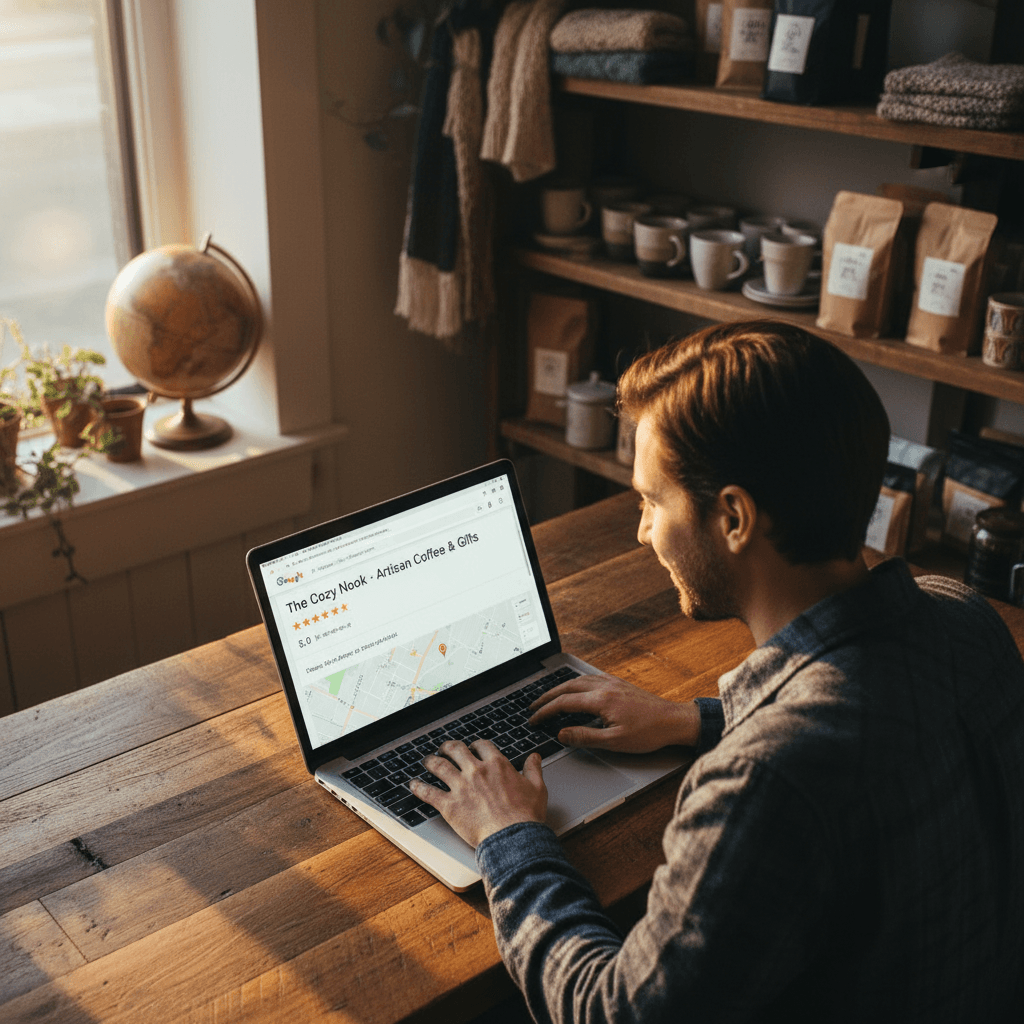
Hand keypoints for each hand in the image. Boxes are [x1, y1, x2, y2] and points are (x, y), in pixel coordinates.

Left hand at [410, 739, 547, 847]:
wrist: (512, 838)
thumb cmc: (526, 816)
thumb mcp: (537, 788)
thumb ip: (533, 769)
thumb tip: (534, 757)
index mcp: (496, 764)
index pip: (481, 745)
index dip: (476, 745)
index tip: (473, 748)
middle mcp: (475, 771)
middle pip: (456, 750)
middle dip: (448, 747)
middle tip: (445, 748)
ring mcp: (460, 787)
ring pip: (439, 766)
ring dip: (431, 761)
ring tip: (427, 761)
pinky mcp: (449, 805)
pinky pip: (428, 793)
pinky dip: (418, 787)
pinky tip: (413, 785)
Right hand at [529, 672, 699, 752]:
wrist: (674, 721)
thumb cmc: (648, 733)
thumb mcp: (614, 742)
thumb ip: (585, 737)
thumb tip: (562, 733)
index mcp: (601, 700)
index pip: (563, 703)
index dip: (545, 711)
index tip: (533, 719)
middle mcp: (604, 687)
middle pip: (567, 687)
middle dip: (547, 696)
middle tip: (533, 706)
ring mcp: (612, 683)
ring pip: (578, 680)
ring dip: (560, 688)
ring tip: (549, 698)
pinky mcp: (620, 684)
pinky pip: (591, 678)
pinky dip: (576, 683)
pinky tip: (576, 688)